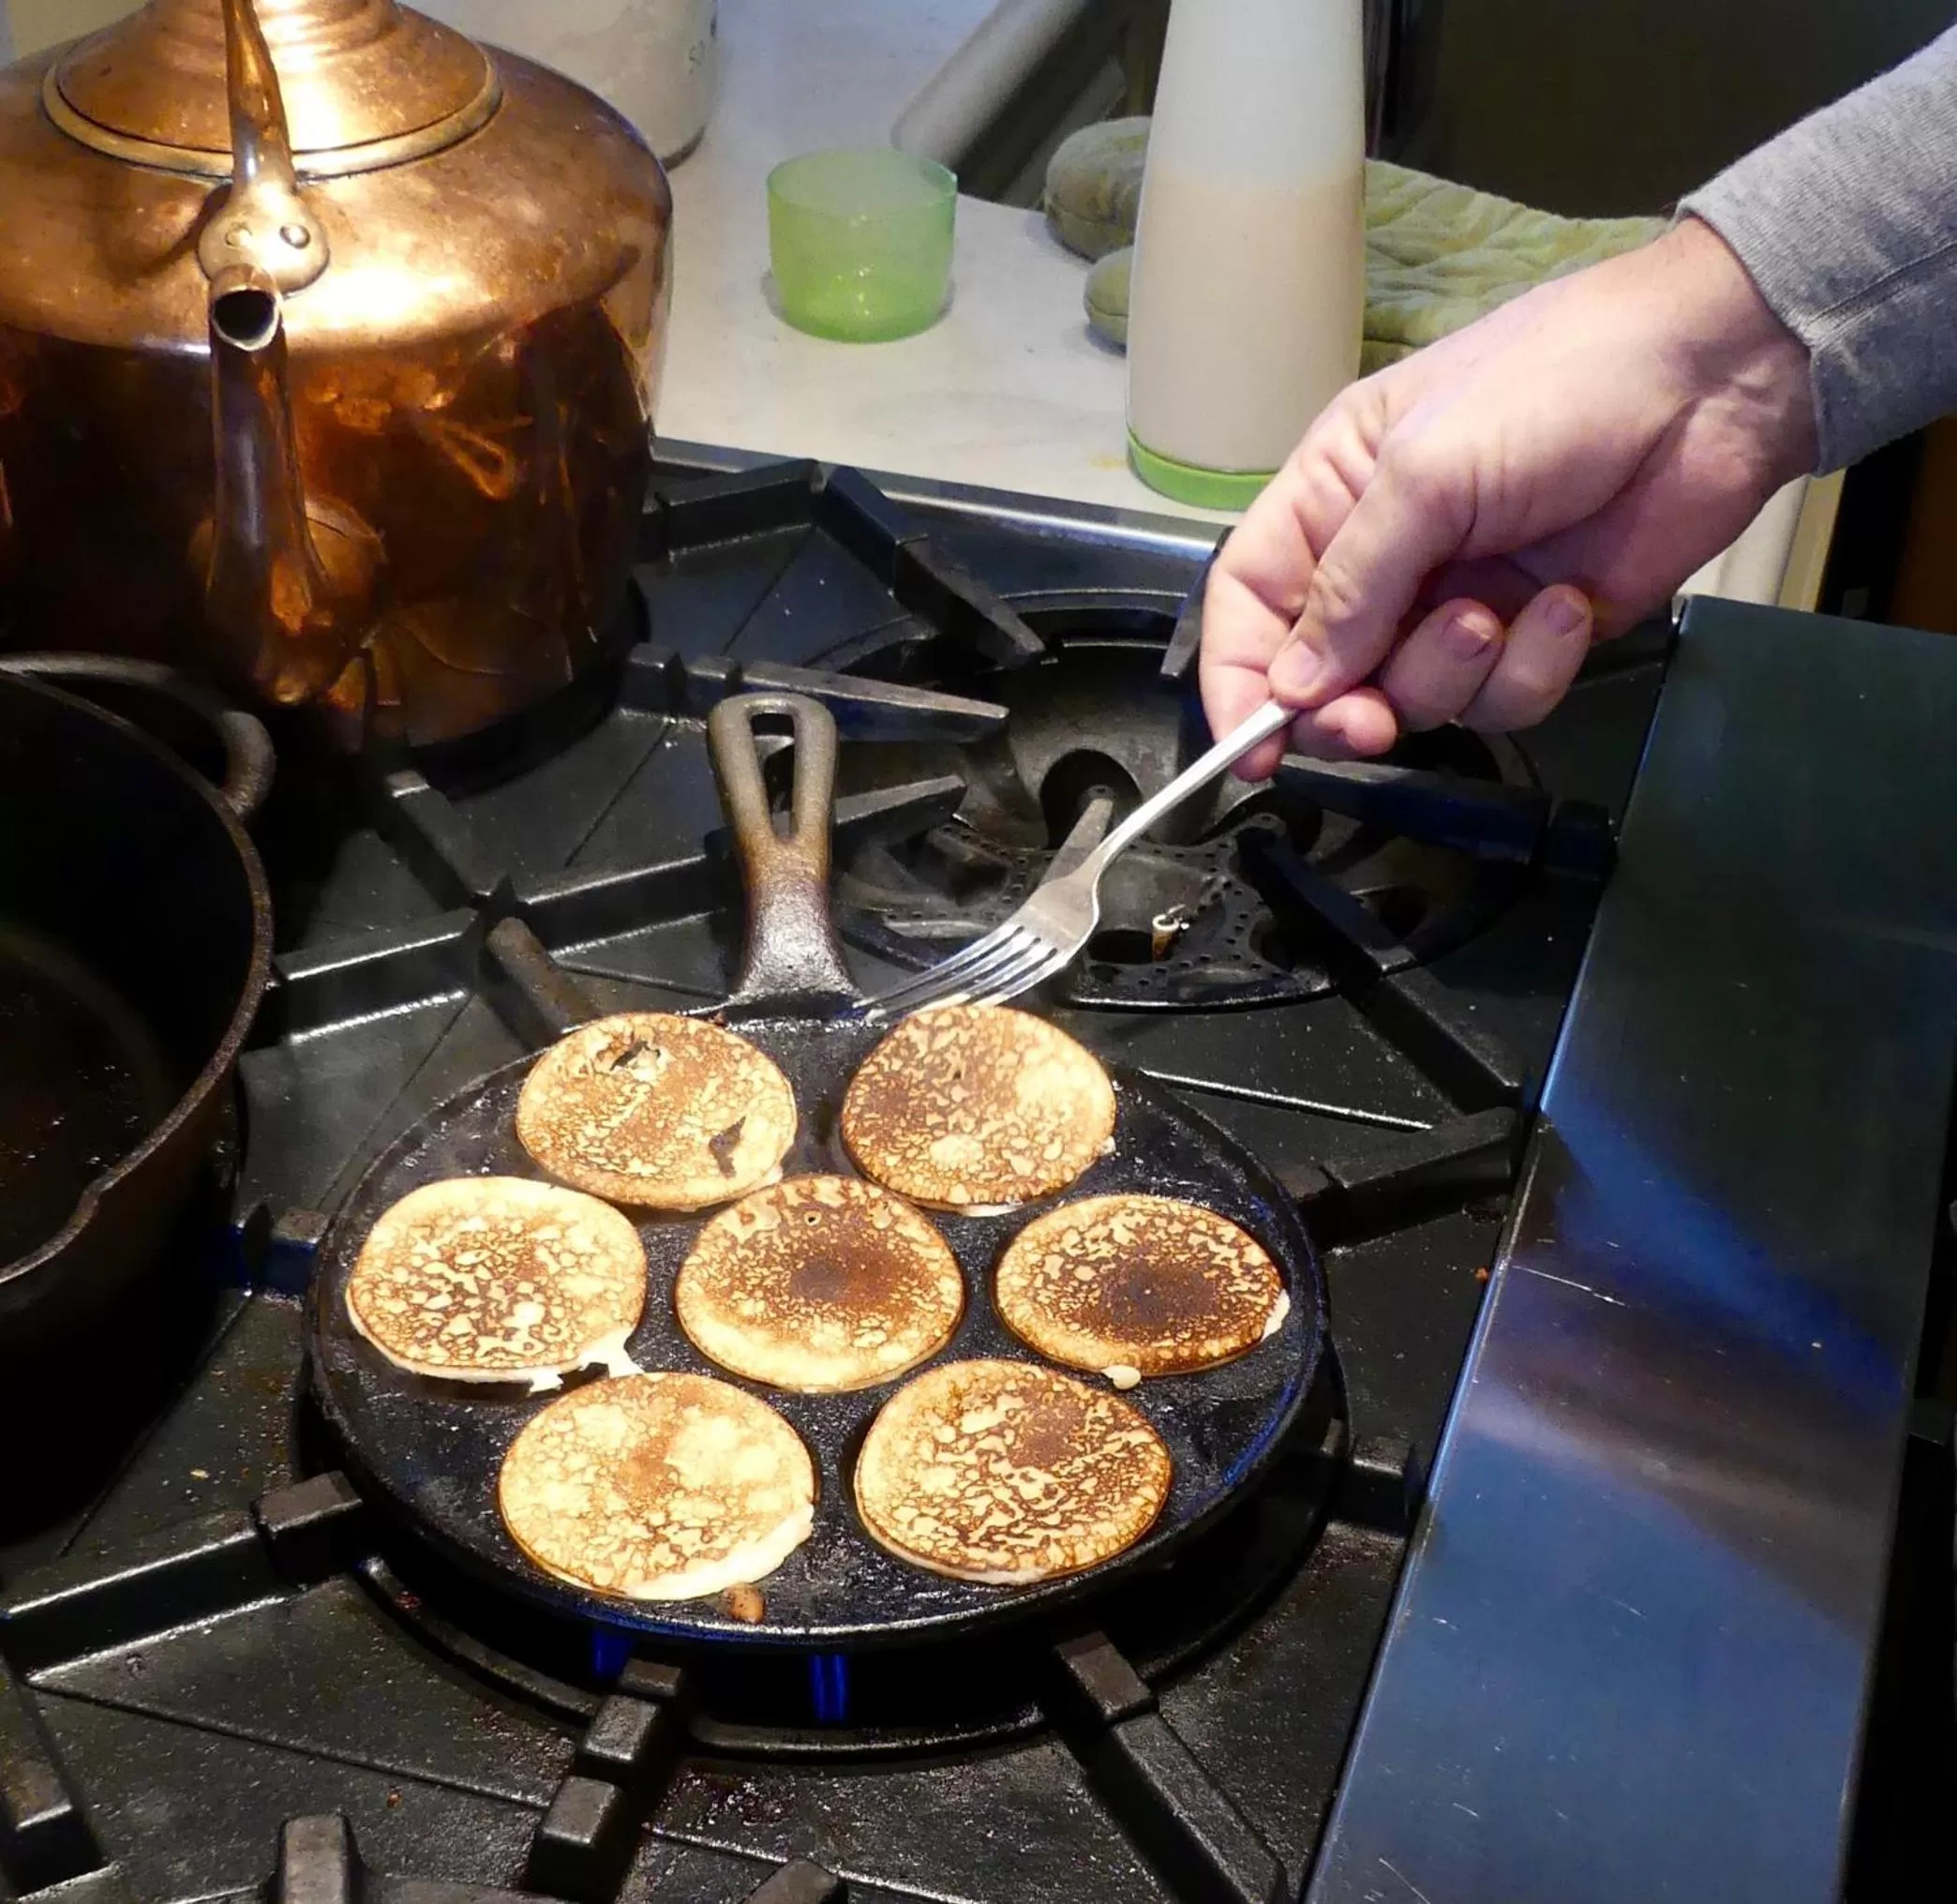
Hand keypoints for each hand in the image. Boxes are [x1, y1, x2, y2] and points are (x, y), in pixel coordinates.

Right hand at [1199, 216, 1816, 774]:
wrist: (1715, 378)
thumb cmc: (1550, 389)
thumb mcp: (1423, 476)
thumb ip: (1349, 589)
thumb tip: (1290, 692)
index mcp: (1331, 497)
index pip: (1249, 603)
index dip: (1239, 679)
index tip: (1252, 750)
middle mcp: (1385, 558)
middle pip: (1324, 676)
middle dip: (1348, 708)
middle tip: (1374, 722)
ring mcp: (1459, 601)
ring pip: (1416, 697)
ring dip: (1453, 671)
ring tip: (1499, 609)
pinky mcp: (1534, 635)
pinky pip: (1502, 698)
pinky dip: (1532, 665)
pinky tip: (1565, 601)